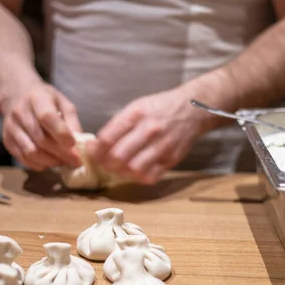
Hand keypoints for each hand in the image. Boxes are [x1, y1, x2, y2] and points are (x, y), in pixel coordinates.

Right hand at [1, 83, 82, 170]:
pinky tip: (49, 162)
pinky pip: (23, 157)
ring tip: (63, 162)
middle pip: (40, 139)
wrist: (18, 96)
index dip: (61, 133)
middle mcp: (20, 112)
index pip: (47, 118)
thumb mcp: (63, 102)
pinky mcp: (7, 140)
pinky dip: (38, 164)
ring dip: (50, 161)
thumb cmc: (45, 100)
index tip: (74, 145)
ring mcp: (11, 127)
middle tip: (75, 160)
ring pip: (31, 151)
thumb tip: (79, 141)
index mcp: (36, 99)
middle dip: (60, 153)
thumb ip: (72, 120)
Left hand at [88, 87, 214, 183]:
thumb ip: (118, 126)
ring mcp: (162, 146)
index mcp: (136, 114)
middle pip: (118, 157)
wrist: (192, 109)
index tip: (92, 151)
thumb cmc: (159, 108)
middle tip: (104, 162)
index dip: (95, 149)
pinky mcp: (171, 159)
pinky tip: (136, 171)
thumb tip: (97, 146)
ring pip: (133, 169)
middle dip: (106, 163)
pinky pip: (149, 176)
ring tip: (119, 168)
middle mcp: (149, 130)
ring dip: (121, 172)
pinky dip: (138, 177)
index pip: (107, 138)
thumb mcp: (136, 107)